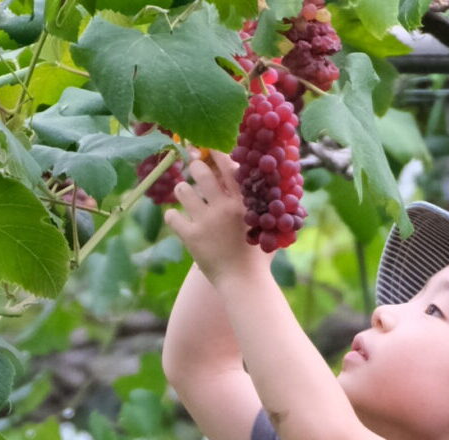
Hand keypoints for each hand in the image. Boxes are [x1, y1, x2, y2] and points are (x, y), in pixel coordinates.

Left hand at [164, 151, 271, 284]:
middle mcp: (223, 206)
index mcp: (243, 202)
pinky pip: (172, 217)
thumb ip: (266, 209)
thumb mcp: (267, 228)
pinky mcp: (190, 236)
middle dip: (194, 165)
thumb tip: (276, 194)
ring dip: (182, 189)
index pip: (229, 167)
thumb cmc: (258, 258)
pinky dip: (172, 217)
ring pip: (182, 190)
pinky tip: (177, 219)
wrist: (244, 282)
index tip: (209, 148)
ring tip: (184, 192)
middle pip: (201, 171)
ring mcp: (206, 221)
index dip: (217, 154)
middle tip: (193, 165)